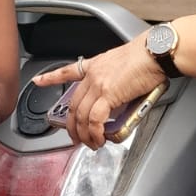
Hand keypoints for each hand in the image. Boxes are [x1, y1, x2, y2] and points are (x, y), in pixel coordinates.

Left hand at [34, 35, 162, 148]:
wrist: (156, 51)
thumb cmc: (148, 56)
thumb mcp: (124, 65)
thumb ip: (116, 82)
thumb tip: (121, 102)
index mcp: (96, 65)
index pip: (68, 71)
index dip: (51, 78)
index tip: (38, 81)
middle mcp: (93, 75)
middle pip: (73, 105)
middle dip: (72, 126)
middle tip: (76, 138)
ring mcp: (98, 84)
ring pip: (81, 115)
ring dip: (84, 134)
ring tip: (91, 144)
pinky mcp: (108, 94)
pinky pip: (95, 119)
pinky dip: (95, 132)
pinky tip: (99, 139)